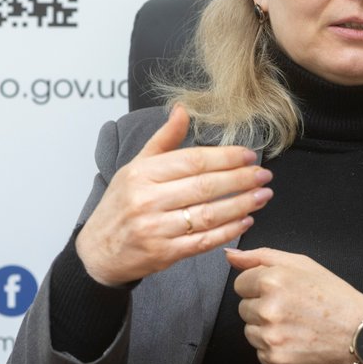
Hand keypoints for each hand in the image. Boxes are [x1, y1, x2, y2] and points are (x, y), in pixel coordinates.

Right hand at [76, 105, 273, 285]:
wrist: (98, 251)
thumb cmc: (120, 205)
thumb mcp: (134, 167)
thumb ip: (163, 140)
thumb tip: (183, 110)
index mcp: (142, 174)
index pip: (192, 161)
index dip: (226, 157)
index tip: (249, 156)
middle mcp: (147, 200)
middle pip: (205, 186)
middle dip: (240, 180)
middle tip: (264, 176)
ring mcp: (156, 229)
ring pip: (208, 214)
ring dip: (241, 205)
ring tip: (262, 196)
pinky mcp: (164, 254)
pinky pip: (204, 241)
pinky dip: (228, 231)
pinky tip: (245, 220)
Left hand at [226, 247, 362, 363]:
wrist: (358, 333)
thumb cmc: (334, 297)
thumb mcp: (301, 264)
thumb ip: (261, 257)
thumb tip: (230, 256)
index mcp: (272, 281)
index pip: (240, 284)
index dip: (259, 286)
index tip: (280, 291)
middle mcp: (268, 309)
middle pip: (243, 308)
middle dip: (262, 307)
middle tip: (291, 308)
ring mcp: (271, 337)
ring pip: (250, 331)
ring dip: (266, 329)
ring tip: (294, 325)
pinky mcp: (276, 359)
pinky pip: (260, 353)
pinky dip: (274, 349)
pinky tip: (295, 340)